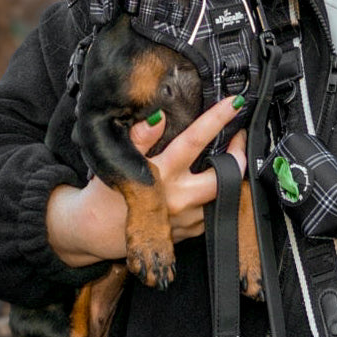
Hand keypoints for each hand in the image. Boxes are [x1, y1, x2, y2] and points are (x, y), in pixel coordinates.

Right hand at [47, 94, 247, 265]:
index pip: (195, 141)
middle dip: (238, 155)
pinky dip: (215, 196)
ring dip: (228, 176)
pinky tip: (207, 185)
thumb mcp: (119, 160)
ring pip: (223, 194)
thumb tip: (158, 116)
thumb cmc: (107, 193)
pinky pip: (212, 211)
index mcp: (163, 174)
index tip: (233, 104)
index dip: (217, 120)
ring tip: (226, 160)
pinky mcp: (190, 232)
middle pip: (225, 175)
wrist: (98, 231)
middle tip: (239, 138)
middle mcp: (179, 197)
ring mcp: (188, 217)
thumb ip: (140, 137)